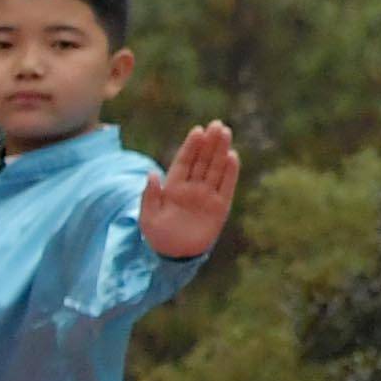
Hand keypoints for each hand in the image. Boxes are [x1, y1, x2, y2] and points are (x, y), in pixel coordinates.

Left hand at [138, 122, 240, 261]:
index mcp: (173, 187)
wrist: (175, 256)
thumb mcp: (147, 217)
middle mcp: (192, 188)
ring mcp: (207, 196)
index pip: (184, 161)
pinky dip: (230, 172)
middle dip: (210, 142)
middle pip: (203, 160)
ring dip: (221, 151)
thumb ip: (149, 195)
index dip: (191, 146)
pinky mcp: (220, 207)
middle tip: (217, 124)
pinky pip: (227, 186)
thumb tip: (152, 173)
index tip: (197, 130)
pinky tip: (233, 157)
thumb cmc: (158, 236)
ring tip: (226, 132)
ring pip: (215, 169)